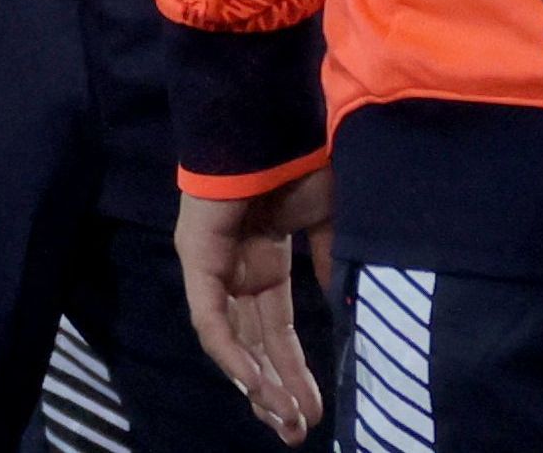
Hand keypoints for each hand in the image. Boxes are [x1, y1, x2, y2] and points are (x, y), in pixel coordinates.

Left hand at [177, 170, 332, 445]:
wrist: (270, 121)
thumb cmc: (302, 160)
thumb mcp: (329, 225)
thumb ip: (330, 268)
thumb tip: (345, 313)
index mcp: (267, 262)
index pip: (277, 331)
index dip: (296, 371)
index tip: (318, 409)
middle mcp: (238, 270)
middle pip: (255, 345)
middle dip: (277, 390)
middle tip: (297, 432)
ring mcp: (214, 266)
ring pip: (232, 341)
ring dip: (257, 383)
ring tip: (283, 419)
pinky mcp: (196, 258)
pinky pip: (210, 319)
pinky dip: (232, 354)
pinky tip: (257, 385)